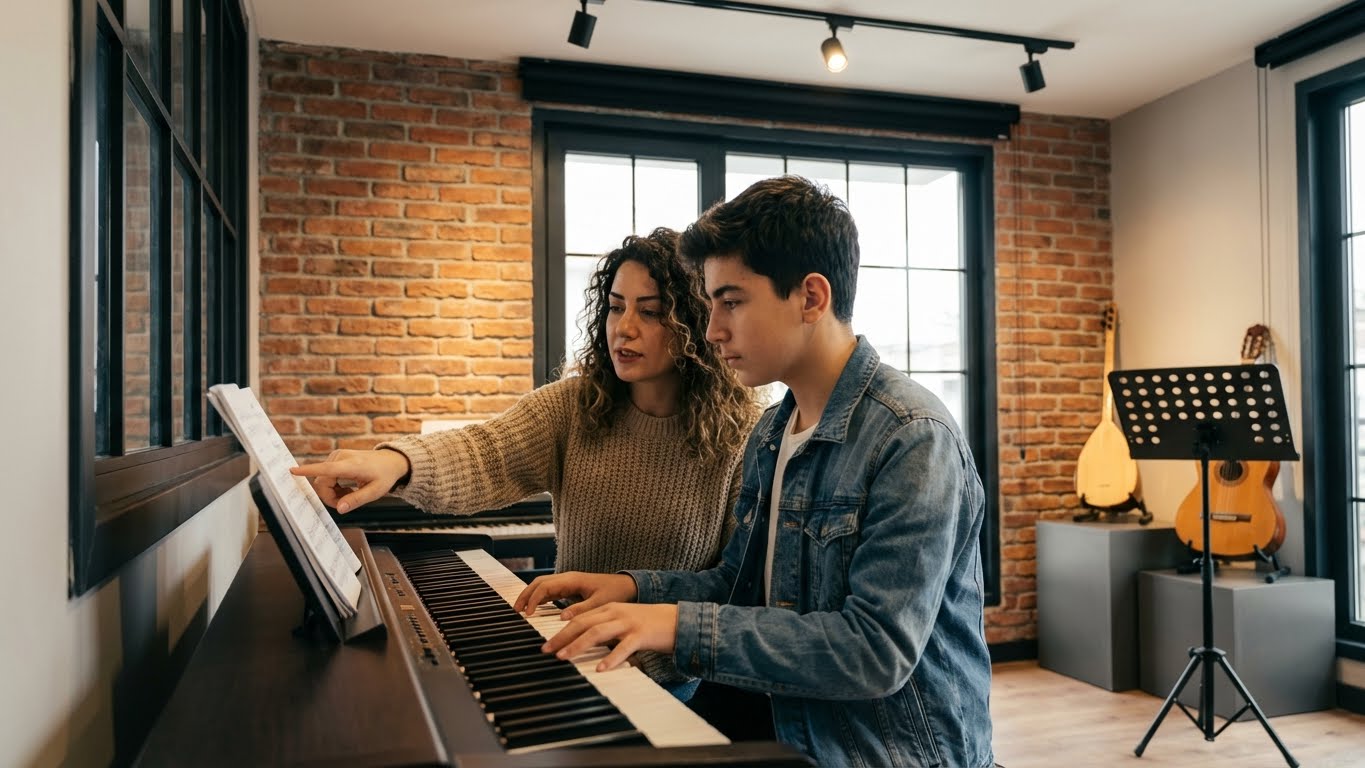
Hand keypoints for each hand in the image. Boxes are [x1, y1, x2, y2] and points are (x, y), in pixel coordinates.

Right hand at [289, 448, 409, 512]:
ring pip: (322, 480)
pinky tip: (346, 487)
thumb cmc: (384, 476)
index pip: (327, 469)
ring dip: (332, 492)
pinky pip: (325, 476)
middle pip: (322, 482)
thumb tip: (339, 509)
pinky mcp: (335, 457)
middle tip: (345, 503)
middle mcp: (341, 457)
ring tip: (350, 493)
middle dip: (329, 496)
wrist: (390, 461)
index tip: (292, 471)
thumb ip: (356, 500)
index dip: (309, 471)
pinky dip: (333, 485)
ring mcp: (337, 456)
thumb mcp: (375, 492)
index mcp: (352, 465)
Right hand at [513, 572, 637, 617]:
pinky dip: (539, 599)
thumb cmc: (616, 592)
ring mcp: (568, 583)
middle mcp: (567, 579)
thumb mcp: (600, 603)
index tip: (528, 613)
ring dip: (530, 596)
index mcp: (572, 579)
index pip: (545, 586)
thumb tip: (562, 618)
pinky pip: (549, 591)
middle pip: (539, 583)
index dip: (534, 599)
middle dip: (525, 595)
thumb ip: (582, 610)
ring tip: (520, 610)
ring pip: (542, 586)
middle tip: (515, 610)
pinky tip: (534, 610)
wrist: (628, 586)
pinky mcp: (570, 589)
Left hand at [543, 603, 678, 672]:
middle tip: (546, 650)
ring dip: (577, 645)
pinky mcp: (641, 635)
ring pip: (597, 633)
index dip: (560, 630)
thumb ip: (604, 629)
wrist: (676, 620)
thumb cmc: (648, 625)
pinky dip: (610, 658)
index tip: (546, 643)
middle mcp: (615, 613)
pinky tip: (600, 669)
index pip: (579, 618)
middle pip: (583, 623)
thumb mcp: (622, 622)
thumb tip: (583, 643)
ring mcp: (628, 623)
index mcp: (609, 608)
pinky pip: (623, 648)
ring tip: (563, 657)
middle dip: (562, 637)